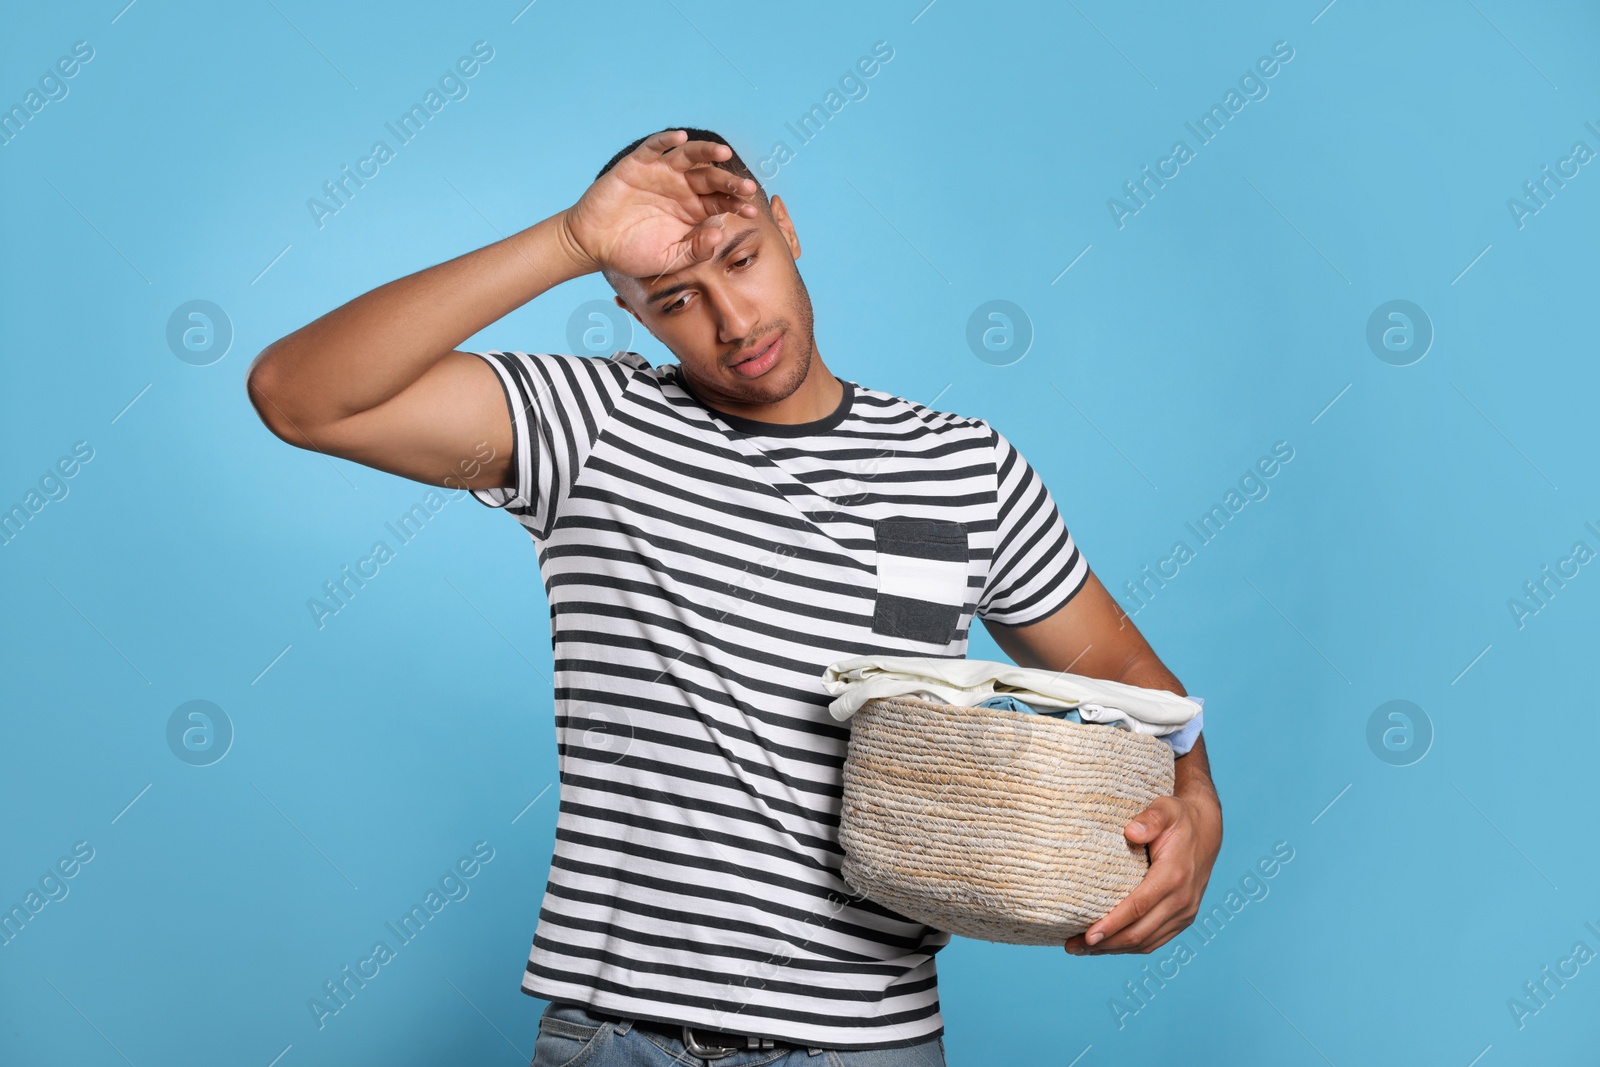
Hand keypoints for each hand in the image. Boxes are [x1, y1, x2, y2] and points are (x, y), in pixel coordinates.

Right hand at [560, 129, 760, 279]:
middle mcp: (682, 188)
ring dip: (706, 152)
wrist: (595, 245)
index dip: (737, 204)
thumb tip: (719, 234)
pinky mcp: (637, 165)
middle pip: (711, 178)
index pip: (721, 202)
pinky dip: (666, 139)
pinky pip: (654, 147)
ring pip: (689, 156)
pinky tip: (680, 137)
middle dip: (730, 181)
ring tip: (723, 152)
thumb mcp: (670, 258)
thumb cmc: (634, 253)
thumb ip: (695, 249)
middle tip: (746, 186)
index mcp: (694, 210)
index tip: (751, 212)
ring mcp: (661, 174)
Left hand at [1063, 791, 1221, 955]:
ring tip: (1081, 949)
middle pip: (1139, 933)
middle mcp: (1182, 900)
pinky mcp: (1183, 919)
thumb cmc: (1179, 818)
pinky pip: (1155, 941)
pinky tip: (1107, 946)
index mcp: (1173, 876)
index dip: (1112, 924)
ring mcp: (1185, 913)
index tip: (1088, 935)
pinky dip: (1130, 947)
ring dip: (1114, 950)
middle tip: (1071, 946)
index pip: (1138, 907)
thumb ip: (1149, 818)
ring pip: (1146, 942)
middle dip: (1105, 944)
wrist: (1207, 829)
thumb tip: (1130, 832)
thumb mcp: (1165, 809)